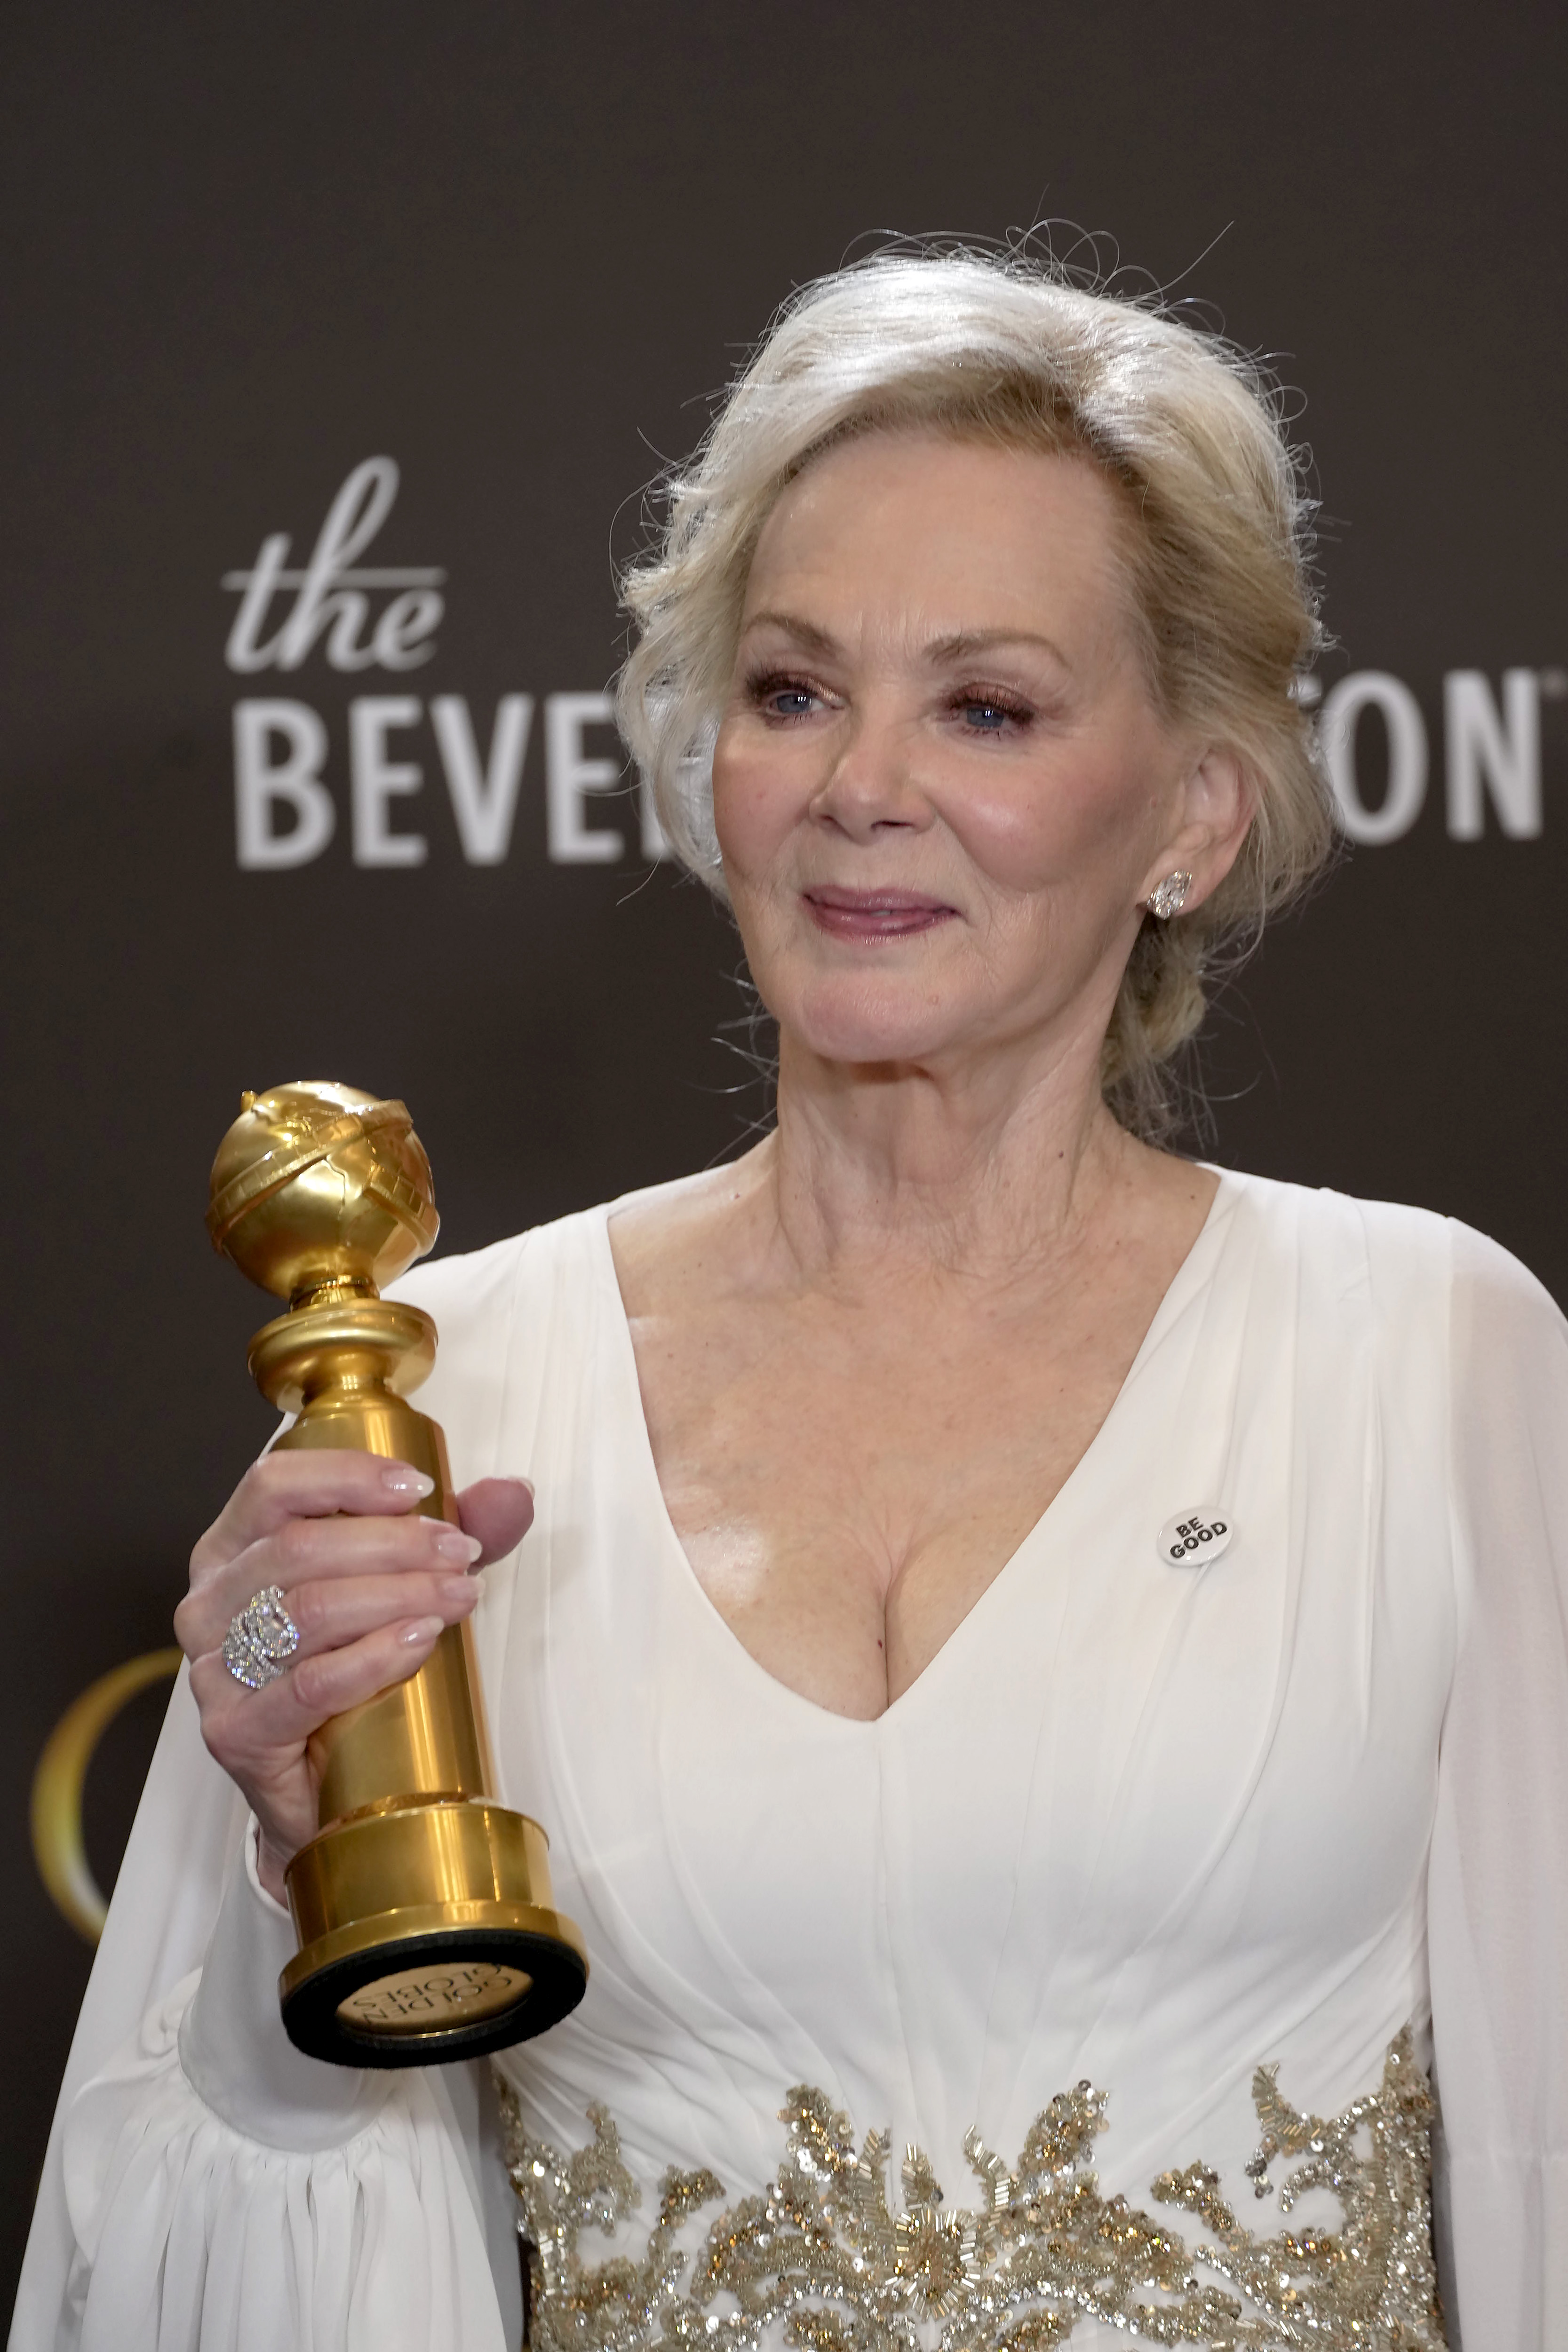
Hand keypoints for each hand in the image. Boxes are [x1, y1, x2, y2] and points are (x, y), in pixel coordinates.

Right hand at [177, 1455, 533, 1903]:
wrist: (320, 1796)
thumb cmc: (348, 1677)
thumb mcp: (396, 1589)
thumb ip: (444, 1538)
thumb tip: (513, 1494)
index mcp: (231, 1550)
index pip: (273, 1485)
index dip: (349, 1476)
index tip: (422, 1488)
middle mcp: (209, 1603)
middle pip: (299, 1547)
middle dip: (395, 1543)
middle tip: (462, 1555)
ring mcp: (213, 1672)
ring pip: (309, 1610)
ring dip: (397, 1595)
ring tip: (458, 1597)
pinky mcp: (234, 1733)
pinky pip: (310, 1685)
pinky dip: (373, 1657)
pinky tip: (420, 1642)